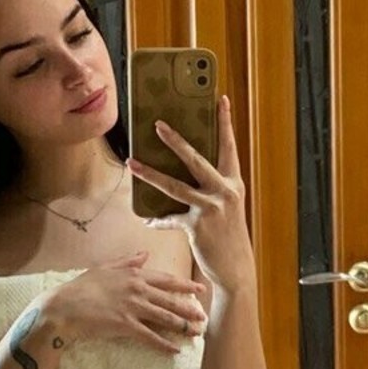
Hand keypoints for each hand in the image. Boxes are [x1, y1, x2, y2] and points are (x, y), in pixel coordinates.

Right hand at [44, 249, 207, 355]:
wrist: (64, 306)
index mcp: (134, 275)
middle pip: (170, 300)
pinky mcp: (126, 326)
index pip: (166, 280)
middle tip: (204, 316)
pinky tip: (174, 350)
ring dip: (182, 326)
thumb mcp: (105, 269)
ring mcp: (133, 308)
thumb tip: (144, 254)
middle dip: (189, 309)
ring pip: (164, 318)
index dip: (185, 285)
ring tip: (196, 333)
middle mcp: (138, 290)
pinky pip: (150, 337)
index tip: (200, 289)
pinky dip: (163, 345)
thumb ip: (128, 262)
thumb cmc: (82, 287)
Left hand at [126, 94, 256, 292]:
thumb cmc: (228, 236)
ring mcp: (211, 208)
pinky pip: (170, 218)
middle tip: (158, 124)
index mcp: (233, 183)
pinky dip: (158, 220)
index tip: (219, 99)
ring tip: (132, 163)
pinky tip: (148, 220)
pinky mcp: (197, 226)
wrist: (235, 269)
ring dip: (150, 174)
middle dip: (175, 140)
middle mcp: (224, 191)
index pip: (229, 146)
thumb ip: (212, 189)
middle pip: (196, 159)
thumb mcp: (227, 208)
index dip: (224, 122)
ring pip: (174, 186)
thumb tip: (185, 173)